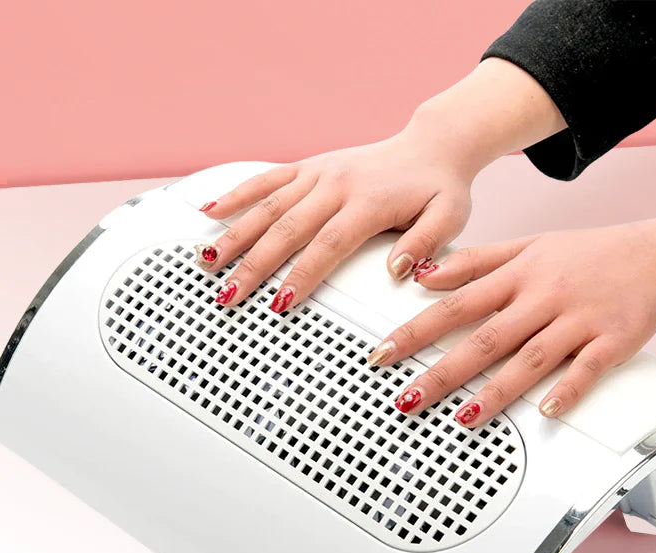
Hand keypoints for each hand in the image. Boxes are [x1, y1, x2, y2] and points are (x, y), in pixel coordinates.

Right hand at [192, 58, 564, 310]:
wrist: (432, 146)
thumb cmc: (440, 188)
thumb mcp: (450, 217)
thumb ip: (425, 243)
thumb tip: (399, 271)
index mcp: (369, 201)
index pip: (328, 244)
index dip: (302, 274)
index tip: (280, 304)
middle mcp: (336, 183)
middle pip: (287, 228)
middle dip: (254, 264)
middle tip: (229, 295)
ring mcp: (318, 172)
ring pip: (267, 205)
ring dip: (235, 234)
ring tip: (206, 262)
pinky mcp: (309, 166)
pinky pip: (267, 179)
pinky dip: (237, 195)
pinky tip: (208, 213)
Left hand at [368, 205, 655, 425]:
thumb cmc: (586, 255)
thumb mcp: (525, 246)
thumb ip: (473, 262)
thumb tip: (424, 276)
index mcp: (517, 275)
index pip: (455, 304)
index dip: (415, 330)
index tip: (382, 354)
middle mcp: (541, 297)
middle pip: (484, 338)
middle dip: (442, 371)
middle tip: (408, 399)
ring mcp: (577, 320)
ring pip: (530, 358)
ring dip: (496, 390)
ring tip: (464, 417)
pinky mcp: (611, 341)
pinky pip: (586, 369)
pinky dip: (567, 390)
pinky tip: (546, 412)